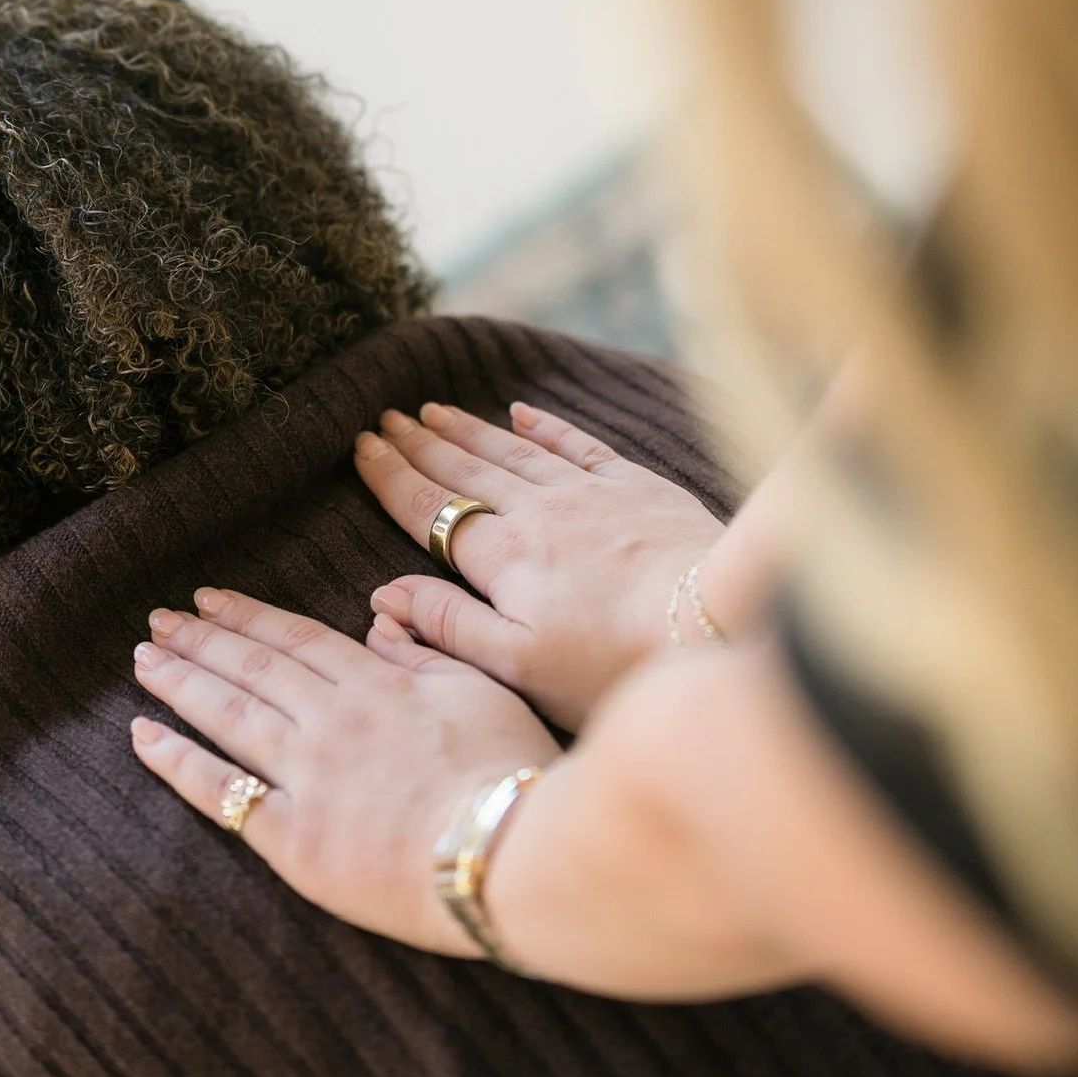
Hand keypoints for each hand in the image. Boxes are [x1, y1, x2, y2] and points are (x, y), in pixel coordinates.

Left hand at [130, 587, 558, 953]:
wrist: (509, 855)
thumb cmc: (512, 773)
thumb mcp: (480, 688)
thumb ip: (423, 651)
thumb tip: (379, 620)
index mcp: (375, 685)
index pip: (295, 639)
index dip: (248, 616)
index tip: (209, 598)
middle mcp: (329, 722)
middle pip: (251, 670)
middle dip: (201, 640)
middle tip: (158, 619)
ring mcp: (306, 780)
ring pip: (229, 717)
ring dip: (181, 684)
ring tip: (144, 660)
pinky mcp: (294, 842)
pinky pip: (223, 795)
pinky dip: (179, 763)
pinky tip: (145, 738)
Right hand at [355, 402, 724, 726]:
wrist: (716, 622)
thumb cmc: (614, 664)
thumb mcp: (519, 666)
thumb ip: (448, 626)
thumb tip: (385, 594)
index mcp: (502, 560)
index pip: (429, 510)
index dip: (390, 477)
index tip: (361, 447)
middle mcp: (536, 513)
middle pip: (464, 471)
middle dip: (419, 444)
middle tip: (385, 419)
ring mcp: (587, 494)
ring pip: (512, 450)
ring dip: (468, 430)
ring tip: (433, 410)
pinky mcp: (636, 487)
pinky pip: (577, 444)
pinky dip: (545, 425)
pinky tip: (522, 411)